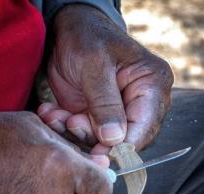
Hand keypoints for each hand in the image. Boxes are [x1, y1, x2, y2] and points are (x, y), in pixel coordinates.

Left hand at [38, 4, 173, 153]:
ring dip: (75, 132)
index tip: (98, 153)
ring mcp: (118, 111)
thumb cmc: (87, 37)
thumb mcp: (94, 65)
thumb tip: (114, 140)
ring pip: (101, 141)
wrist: (67, 31)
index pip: (145, 126)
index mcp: (152, 85)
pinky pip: (84, 133)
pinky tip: (52, 113)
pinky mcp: (98, 116)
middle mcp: (140, 102)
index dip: (123, 146)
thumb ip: (104, 103)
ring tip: (56, 114)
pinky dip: (65, 127)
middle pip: (125, 139)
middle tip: (71, 122)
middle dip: (94, 138)